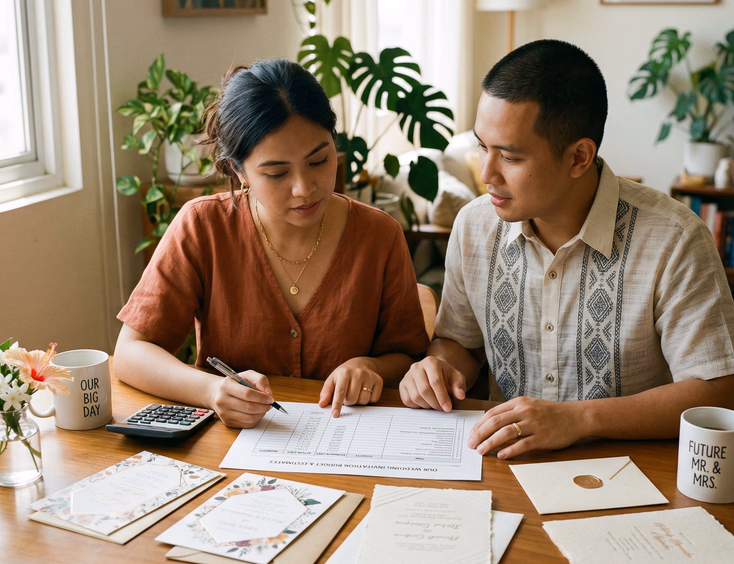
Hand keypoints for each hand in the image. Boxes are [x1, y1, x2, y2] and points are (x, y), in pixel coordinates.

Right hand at [210, 370, 273, 427]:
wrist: (216, 393)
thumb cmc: (234, 383)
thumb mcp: (247, 375)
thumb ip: (260, 380)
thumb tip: (268, 393)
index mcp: (226, 386)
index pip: (247, 394)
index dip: (262, 397)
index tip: (270, 398)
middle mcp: (222, 400)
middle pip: (249, 407)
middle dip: (264, 407)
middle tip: (270, 404)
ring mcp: (224, 413)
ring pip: (249, 418)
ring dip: (261, 414)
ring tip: (264, 408)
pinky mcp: (227, 422)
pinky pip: (246, 424)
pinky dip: (256, 419)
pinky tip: (257, 413)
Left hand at [319, 358, 383, 416]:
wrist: (361, 364)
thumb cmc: (344, 374)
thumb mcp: (332, 380)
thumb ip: (326, 392)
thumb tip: (322, 404)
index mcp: (344, 372)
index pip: (340, 391)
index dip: (337, 404)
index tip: (335, 414)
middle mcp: (358, 373)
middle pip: (352, 399)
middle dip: (348, 401)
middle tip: (347, 395)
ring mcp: (370, 376)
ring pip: (363, 400)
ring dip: (358, 401)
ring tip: (356, 392)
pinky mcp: (378, 380)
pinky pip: (373, 399)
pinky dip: (368, 399)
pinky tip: (365, 391)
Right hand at [400, 357, 465, 411]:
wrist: (435, 372)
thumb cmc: (446, 375)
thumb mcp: (457, 378)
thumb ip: (459, 386)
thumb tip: (460, 395)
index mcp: (431, 362)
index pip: (435, 381)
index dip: (442, 397)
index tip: (448, 408)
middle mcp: (416, 367)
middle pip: (424, 390)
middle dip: (435, 403)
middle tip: (442, 408)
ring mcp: (407, 375)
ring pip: (415, 397)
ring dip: (427, 406)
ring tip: (434, 404)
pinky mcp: (402, 384)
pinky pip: (407, 400)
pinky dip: (417, 406)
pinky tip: (425, 403)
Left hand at [468, 397, 585, 458]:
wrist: (576, 417)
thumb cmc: (551, 413)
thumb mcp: (529, 406)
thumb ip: (512, 413)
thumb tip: (491, 425)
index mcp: (518, 402)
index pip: (492, 413)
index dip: (479, 425)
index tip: (471, 435)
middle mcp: (524, 411)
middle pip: (495, 422)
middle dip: (480, 435)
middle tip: (471, 445)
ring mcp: (533, 424)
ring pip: (506, 433)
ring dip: (490, 443)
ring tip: (481, 451)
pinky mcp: (543, 437)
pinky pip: (522, 444)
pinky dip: (510, 450)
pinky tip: (501, 456)